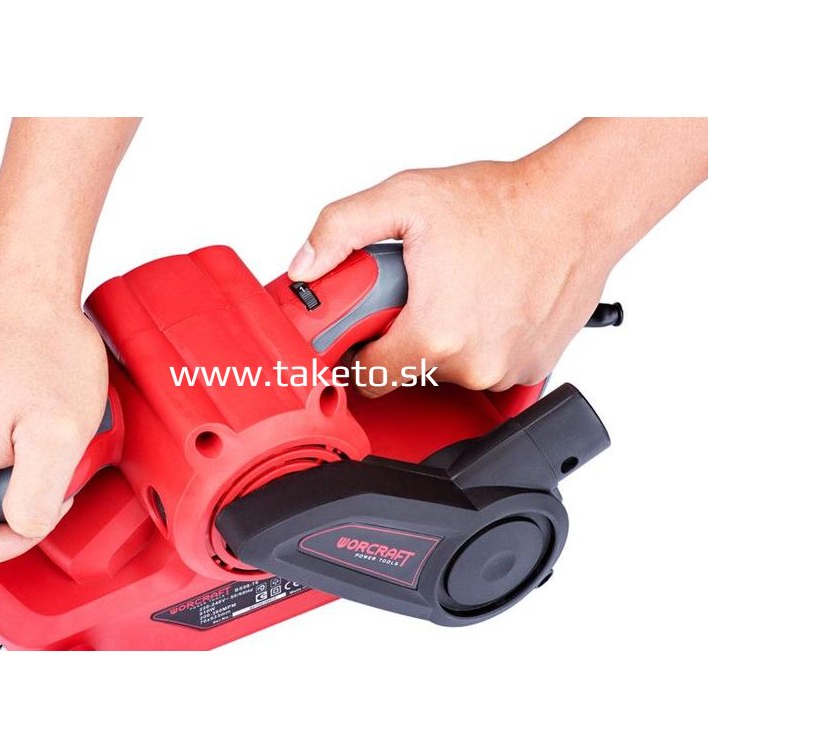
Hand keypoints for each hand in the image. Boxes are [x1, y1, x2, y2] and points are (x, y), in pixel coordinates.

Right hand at [0, 117, 137, 569]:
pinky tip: (5, 424)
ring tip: (23, 446)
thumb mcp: (62, 434)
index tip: (53, 495)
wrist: (22, 281)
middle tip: (41, 472)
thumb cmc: (43, 342)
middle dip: (0, 512)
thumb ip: (35, 502)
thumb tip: (19, 527)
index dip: (22, 536)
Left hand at [289, 118, 706, 395]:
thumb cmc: (503, 203)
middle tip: (423, 291)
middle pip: (409, 374)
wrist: (577, 206)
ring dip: (446, 340)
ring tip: (463, 289)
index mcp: (433, 335)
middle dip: (405, 337)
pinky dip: (483, 342)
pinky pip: (487, 369)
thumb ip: (340, 230)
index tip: (367, 327)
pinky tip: (491, 302)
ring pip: (450, 373)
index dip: (361, 347)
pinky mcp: (532, 371)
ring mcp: (505, 372)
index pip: (368, 378)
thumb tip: (304, 267)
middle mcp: (472, 365)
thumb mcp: (406, 199)